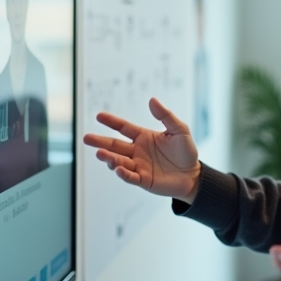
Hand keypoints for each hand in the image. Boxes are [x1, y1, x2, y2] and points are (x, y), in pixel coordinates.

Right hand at [82, 98, 201, 202]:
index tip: (99, 116)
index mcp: (143, 137)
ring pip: (119, 161)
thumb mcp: (179, 130)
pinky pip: (130, 176)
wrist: (194, 176)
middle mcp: (137, 151)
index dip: (111, 122)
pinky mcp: (143, 180)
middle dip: (100, 142)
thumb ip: (165, 115)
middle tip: (86, 138)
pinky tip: (117, 168)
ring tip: (100, 153)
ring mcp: (139, 166)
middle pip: (115, 145)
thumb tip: (152, 100)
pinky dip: (123, 173)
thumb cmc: (186, 152)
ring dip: (109, 158)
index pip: (123, 127)